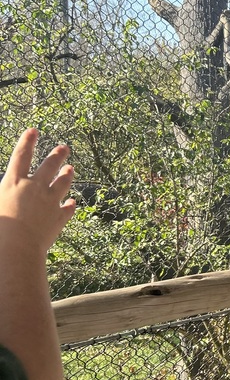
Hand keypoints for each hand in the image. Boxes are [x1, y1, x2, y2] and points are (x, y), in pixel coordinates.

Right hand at [0, 129, 75, 255]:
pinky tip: (72, 203)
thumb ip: (1, 195)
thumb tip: (5, 190)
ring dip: (67, 176)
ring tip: (71, 169)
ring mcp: (49, 203)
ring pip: (62, 184)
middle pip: (48, 166)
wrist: (15, 249)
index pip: (21, 156)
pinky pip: (67, 210)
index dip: (27, 141)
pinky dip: (69, 206)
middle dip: (57, 155)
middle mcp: (34, 188)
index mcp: (13, 183)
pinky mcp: (58, 219)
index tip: (34, 130)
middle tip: (65, 148)